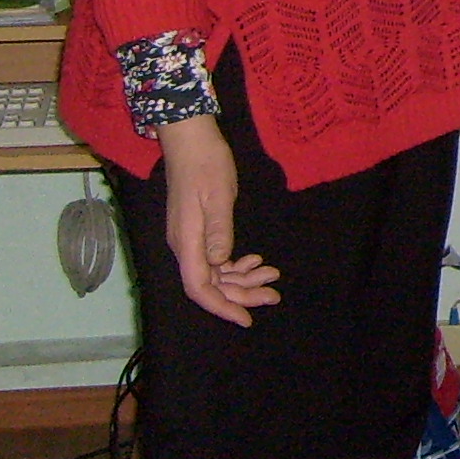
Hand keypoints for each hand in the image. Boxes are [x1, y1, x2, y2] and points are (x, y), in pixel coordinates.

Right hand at [156, 117, 280, 325]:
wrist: (192, 140)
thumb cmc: (207, 164)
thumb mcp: (219, 197)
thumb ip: (219, 232)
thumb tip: (221, 264)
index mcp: (187, 241)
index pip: (200, 287)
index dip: (222, 306)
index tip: (246, 318)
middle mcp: (184, 245)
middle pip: (211, 284)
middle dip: (241, 293)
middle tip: (274, 294)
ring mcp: (189, 238)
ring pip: (215, 272)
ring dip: (243, 278)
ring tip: (272, 274)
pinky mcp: (197, 230)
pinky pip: (215, 257)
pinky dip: (236, 263)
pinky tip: (255, 259)